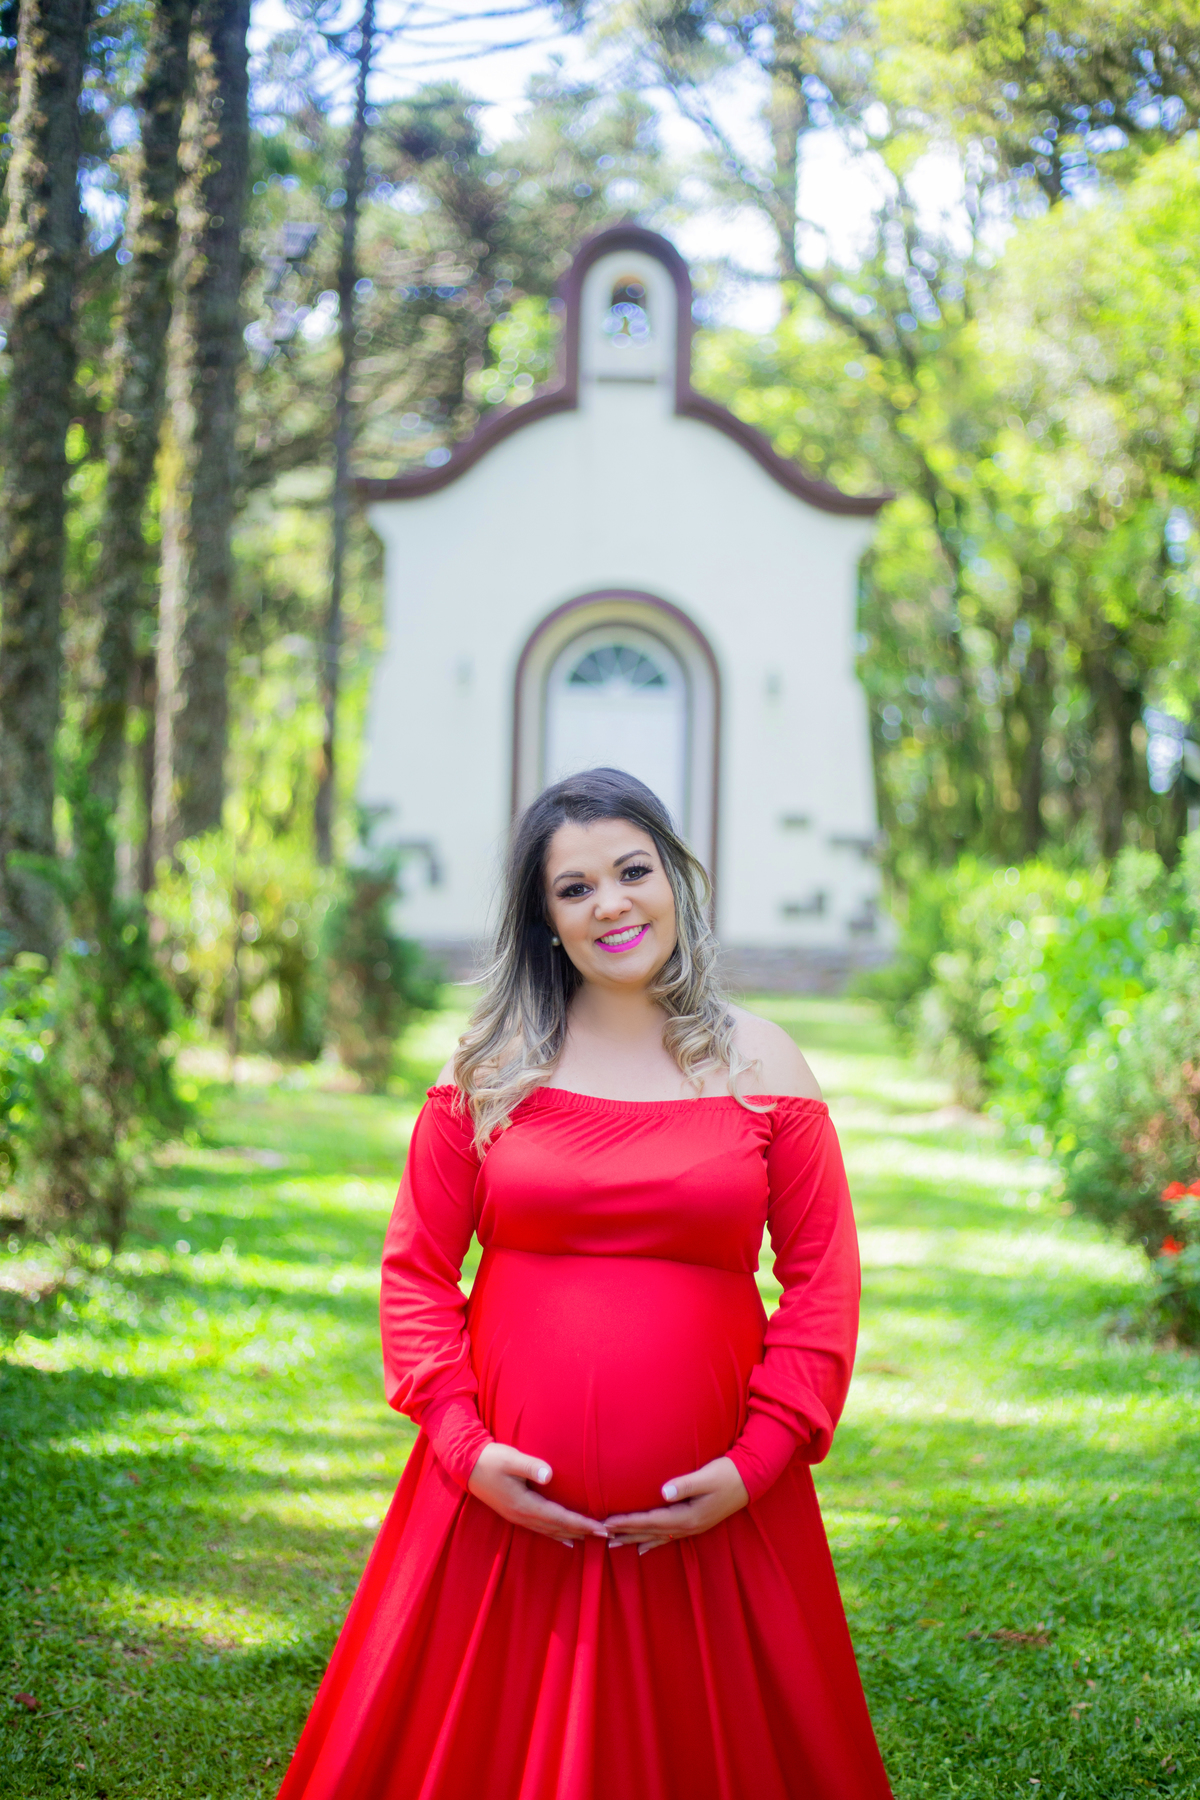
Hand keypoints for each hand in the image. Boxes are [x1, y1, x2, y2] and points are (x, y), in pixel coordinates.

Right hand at [467, 1443, 608, 1545]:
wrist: (468, 1466)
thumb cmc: (492, 1459)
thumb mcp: (511, 1459)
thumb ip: (530, 1466)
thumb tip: (549, 1474)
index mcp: (524, 1505)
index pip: (559, 1518)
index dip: (581, 1523)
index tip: (601, 1528)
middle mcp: (522, 1516)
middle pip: (558, 1528)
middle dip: (582, 1531)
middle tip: (606, 1535)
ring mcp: (518, 1517)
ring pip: (550, 1531)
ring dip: (572, 1534)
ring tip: (591, 1538)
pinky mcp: (516, 1514)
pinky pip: (542, 1529)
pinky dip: (557, 1534)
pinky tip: (566, 1538)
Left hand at [603, 1456, 749, 1553]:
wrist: (750, 1480)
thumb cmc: (726, 1475)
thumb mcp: (706, 1477)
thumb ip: (684, 1485)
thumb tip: (663, 1492)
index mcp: (687, 1516)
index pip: (650, 1520)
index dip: (627, 1522)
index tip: (607, 1523)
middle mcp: (687, 1526)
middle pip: (649, 1532)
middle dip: (625, 1533)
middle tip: (601, 1535)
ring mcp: (691, 1528)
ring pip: (656, 1537)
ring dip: (634, 1539)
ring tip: (614, 1545)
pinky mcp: (694, 1523)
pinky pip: (668, 1537)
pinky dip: (652, 1542)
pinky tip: (642, 1548)